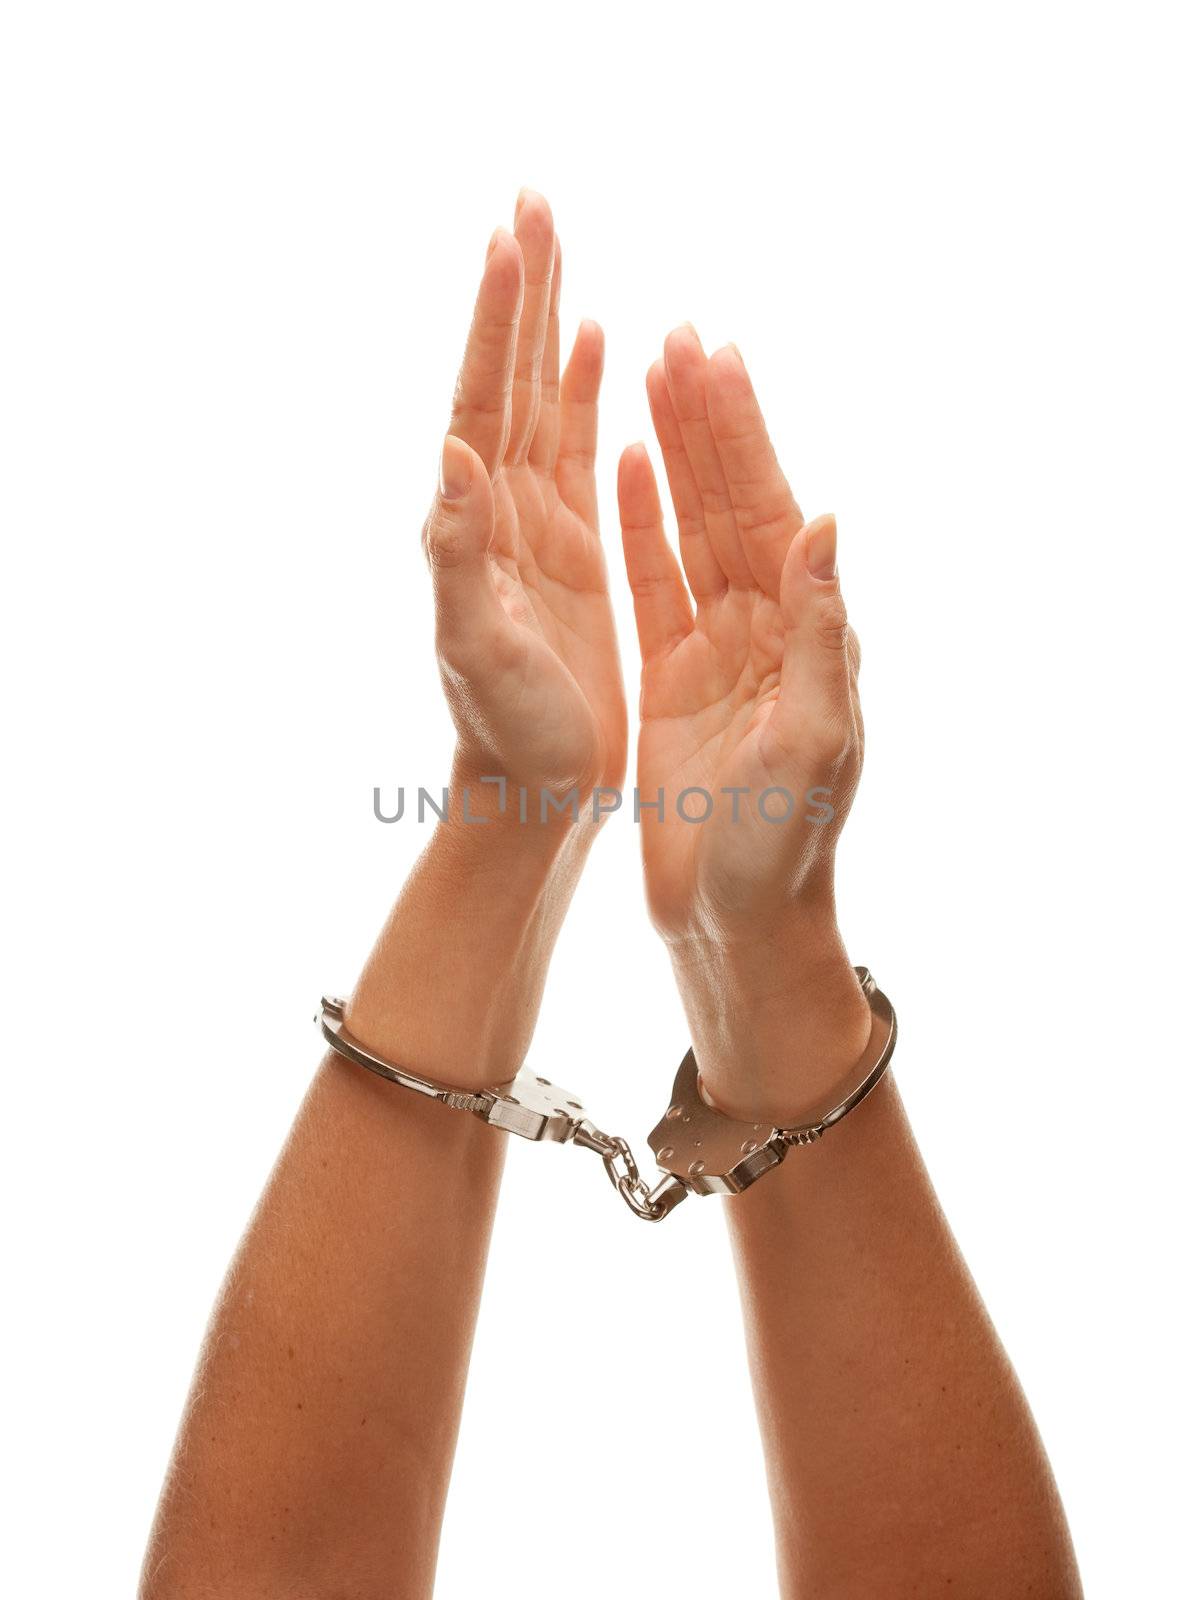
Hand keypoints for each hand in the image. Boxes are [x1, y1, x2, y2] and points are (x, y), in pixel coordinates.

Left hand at [424, 191, 625, 805]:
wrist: (532, 786)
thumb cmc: (505, 729)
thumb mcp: (475, 647)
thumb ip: (457, 554)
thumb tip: (453, 457)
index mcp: (474, 524)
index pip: (484, 401)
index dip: (498, 320)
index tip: (515, 237)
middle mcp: (496, 511)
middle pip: (508, 380)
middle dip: (521, 291)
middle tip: (535, 202)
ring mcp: (533, 524)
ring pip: (541, 402)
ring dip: (547, 325)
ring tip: (559, 250)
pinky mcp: (569, 548)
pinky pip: (575, 449)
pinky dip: (583, 391)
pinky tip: (596, 349)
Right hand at [617, 327, 868, 1119]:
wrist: (735, 921)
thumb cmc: (782, 847)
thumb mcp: (814, 743)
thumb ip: (821, 636)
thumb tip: (825, 524)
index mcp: (802, 635)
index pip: (769, 513)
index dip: (741, 436)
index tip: (714, 357)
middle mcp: (765, 627)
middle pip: (732, 502)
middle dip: (709, 420)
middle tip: (680, 336)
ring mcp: (718, 648)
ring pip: (694, 529)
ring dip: (677, 451)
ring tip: (651, 372)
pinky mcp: (674, 677)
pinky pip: (657, 581)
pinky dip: (644, 522)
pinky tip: (627, 467)